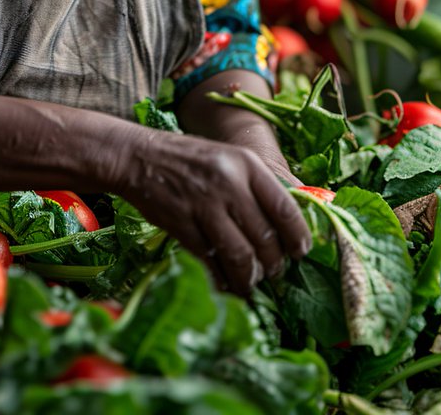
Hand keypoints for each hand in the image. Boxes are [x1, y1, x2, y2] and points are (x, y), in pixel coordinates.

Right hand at [115, 125, 311, 295]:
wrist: (139, 157)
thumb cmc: (190, 160)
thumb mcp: (229, 160)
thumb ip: (258, 187)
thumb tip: (293, 222)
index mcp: (246, 164)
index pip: (285, 208)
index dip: (298, 237)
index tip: (301, 253)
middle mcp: (228, 183)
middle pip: (265, 238)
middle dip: (274, 264)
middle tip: (273, 273)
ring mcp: (204, 204)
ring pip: (241, 256)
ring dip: (250, 278)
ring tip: (250, 282)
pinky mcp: (182, 225)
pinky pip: (211, 262)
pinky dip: (222, 280)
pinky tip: (225, 282)